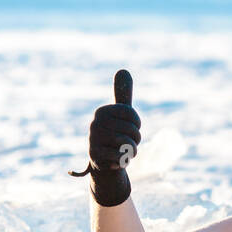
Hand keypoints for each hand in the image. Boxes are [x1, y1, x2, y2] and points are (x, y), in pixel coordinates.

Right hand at [69, 69, 138, 205]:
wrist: (105, 161)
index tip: (132, 128)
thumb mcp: (120, 115)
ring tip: (124, 151)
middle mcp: (95, 124)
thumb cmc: (115, 134)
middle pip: (132, 131)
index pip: (132, 116)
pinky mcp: (95, 156)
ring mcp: (93, 140)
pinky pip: (121, 157)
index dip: (137, 125)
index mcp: (102, 112)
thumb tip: (123, 70)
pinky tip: (116, 159)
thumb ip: (122, 95)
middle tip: (128, 142)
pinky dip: (124, 160)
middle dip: (136, 139)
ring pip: (128, 144)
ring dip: (132, 151)